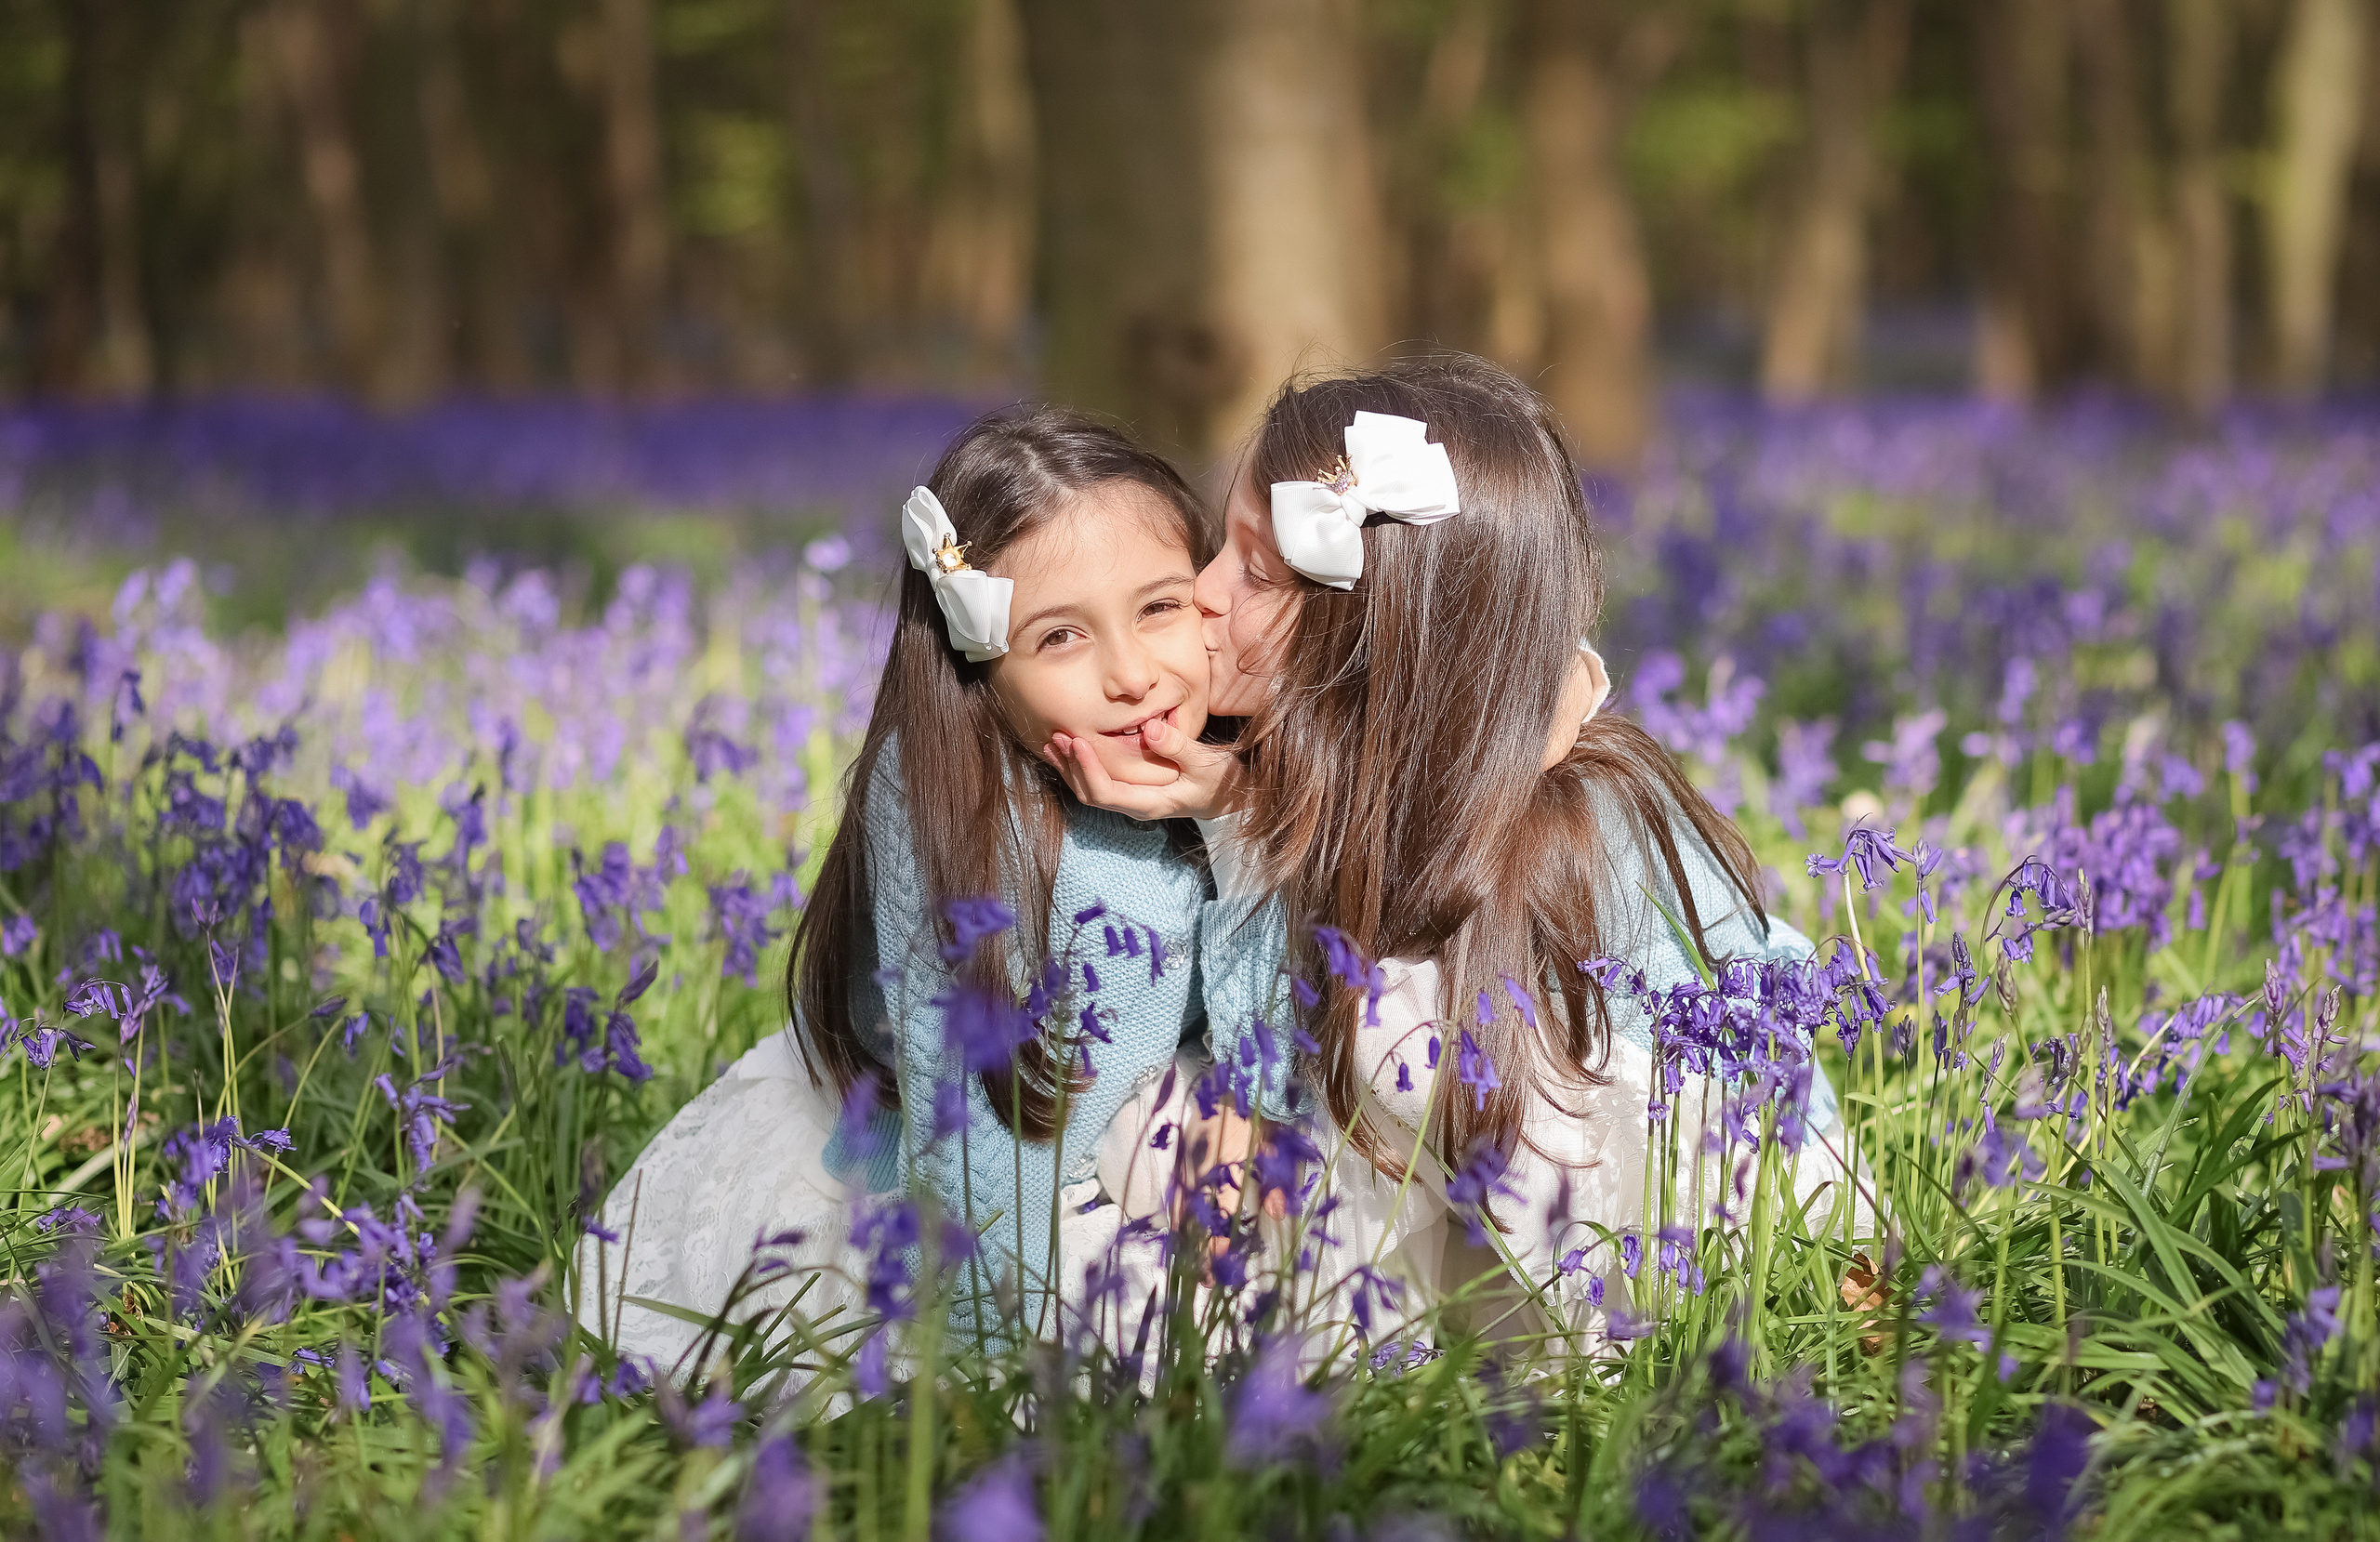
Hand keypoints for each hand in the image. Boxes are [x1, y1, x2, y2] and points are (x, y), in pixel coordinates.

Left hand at [1041, 717, 1239, 821]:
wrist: (1233, 796)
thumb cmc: (1222, 781)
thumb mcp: (1206, 763)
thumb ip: (1178, 747)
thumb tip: (1148, 729)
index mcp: (1150, 803)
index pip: (1106, 792)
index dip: (1088, 768)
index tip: (1078, 741)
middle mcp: (1136, 806)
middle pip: (1090, 794)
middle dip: (1072, 767)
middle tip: (1057, 737)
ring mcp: (1134, 800)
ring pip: (1091, 791)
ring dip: (1072, 768)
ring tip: (1054, 742)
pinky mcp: (1134, 790)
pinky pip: (1100, 782)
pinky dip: (1083, 767)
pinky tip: (1072, 750)